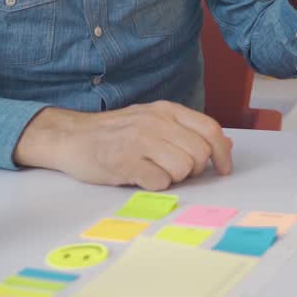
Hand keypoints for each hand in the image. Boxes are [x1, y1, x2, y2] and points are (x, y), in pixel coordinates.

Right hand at [15, 101, 233, 189]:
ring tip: (154, 171)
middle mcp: (156, 122)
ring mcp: (140, 141)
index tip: (224, 169)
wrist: (71, 136)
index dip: (223, 153)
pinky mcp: (124, 162)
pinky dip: (155, 185)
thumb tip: (225, 145)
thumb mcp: (153, 121)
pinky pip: (160, 182)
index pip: (210, 129)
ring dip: (173, 178)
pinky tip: (140, 177)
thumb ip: (187, 130)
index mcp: (166, 110)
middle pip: (199, 154)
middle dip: (194, 170)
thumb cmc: (115, 132)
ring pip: (183, 169)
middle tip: (174, 170)